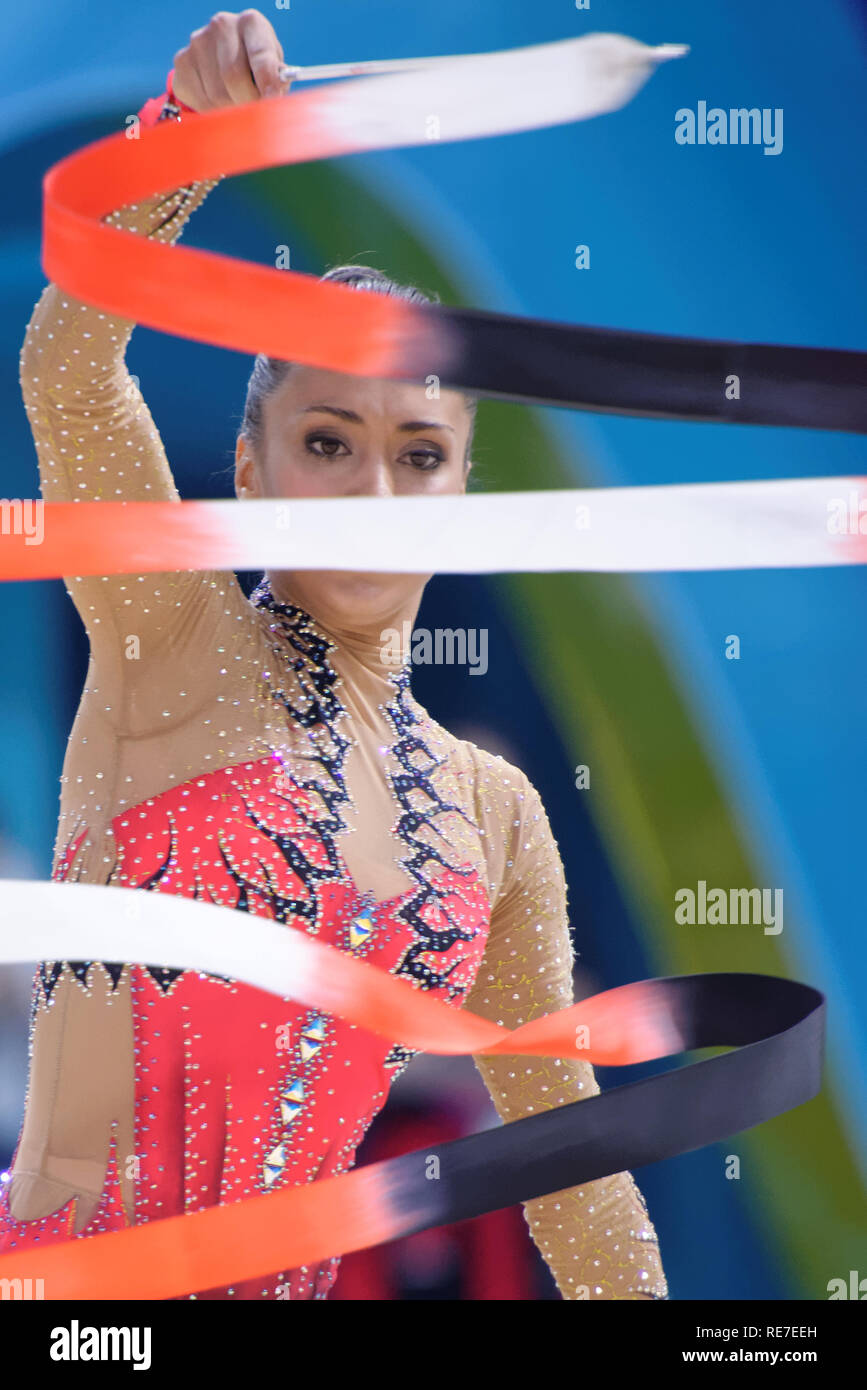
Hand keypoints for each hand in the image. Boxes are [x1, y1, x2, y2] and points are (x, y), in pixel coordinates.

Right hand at [172, 9, 294, 111]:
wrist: (223, 60)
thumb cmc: (256, 66)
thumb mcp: (273, 67)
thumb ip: (276, 79)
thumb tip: (275, 91)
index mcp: (251, 23)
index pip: (261, 55)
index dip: (267, 81)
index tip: (272, 100)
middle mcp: (222, 25)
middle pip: (233, 76)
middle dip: (247, 102)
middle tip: (255, 113)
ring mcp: (198, 42)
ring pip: (217, 94)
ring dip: (230, 110)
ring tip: (237, 104)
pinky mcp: (182, 61)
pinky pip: (200, 100)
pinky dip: (213, 111)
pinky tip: (219, 101)